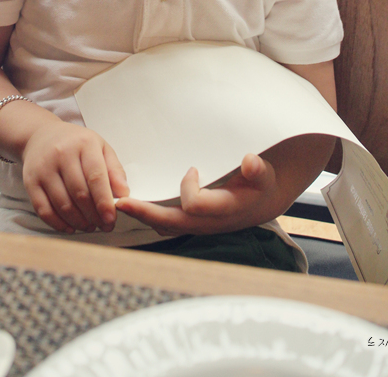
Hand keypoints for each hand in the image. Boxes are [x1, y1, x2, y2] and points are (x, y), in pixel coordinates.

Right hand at [21, 119, 128, 233]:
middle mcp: (62, 154)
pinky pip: (43, 209)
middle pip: (79, 193)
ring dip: (78, 222)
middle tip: (104, 226)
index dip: (104, 201)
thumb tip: (124, 194)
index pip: (96, 177)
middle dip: (94, 215)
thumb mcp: (100, 147)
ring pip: (62, 204)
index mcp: (84, 144)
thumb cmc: (75, 143)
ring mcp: (44, 168)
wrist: (40, 135)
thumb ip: (114, 170)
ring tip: (89, 226)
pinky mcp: (30, 182)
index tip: (111, 219)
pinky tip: (70, 227)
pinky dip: (58, 223)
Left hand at [115, 153, 277, 235]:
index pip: (195, 205)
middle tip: (121, 203)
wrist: (264, 201)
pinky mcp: (194, 224)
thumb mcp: (265, 174)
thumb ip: (258, 169)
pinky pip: (168, 225)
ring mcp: (200, 227)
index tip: (192, 169)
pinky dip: (151, 216)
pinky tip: (140, 204)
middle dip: (145, 213)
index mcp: (224, 209)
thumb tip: (249, 161)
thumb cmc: (262, 184)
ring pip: (166, 227)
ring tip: (123, 204)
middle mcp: (209, 223)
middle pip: (171, 223)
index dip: (188, 187)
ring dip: (144, 216)